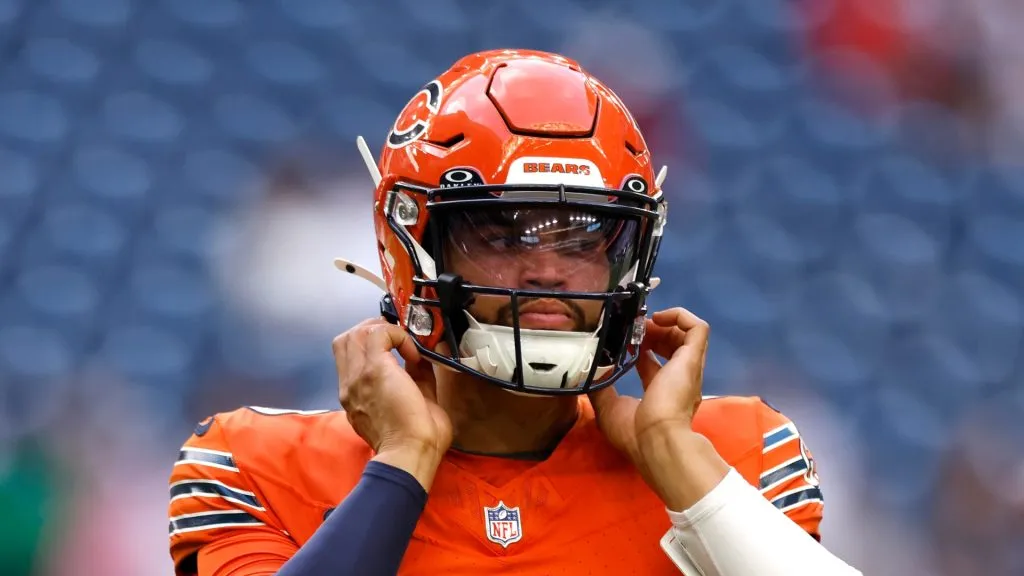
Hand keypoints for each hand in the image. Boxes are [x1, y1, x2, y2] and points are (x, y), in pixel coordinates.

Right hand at [333, 318, 452, 489]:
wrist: (411, 454)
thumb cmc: (417, 440)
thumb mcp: (414, 402)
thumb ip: (414, 378)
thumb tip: (422, 359)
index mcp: (355, 396)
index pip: (348, 357)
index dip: (371, 344)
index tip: (398, 349)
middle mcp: (349, 385)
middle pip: (345, 339)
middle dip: (373, 330)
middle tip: (398, 339)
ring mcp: (357, 377)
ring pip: (357, 332)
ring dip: (384, 330)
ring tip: (405, 344)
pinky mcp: (373, 370)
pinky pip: (379, 334)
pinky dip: (398, 335)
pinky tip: (413, 352)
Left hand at [589, 307, 727, 510]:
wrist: (657, 440)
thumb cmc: (634, 432)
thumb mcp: (607, 407)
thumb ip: (599, 386)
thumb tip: (588, 370)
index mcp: (659, 393)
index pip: (652, 363)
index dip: (639, 348)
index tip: (622, 340)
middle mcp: (677, 379)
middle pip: (670, 346)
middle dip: (652, 333)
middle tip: (633, 329)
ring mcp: (688, 368)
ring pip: (685, 335)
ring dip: (663, 324)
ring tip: (644, 324)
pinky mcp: (692, 358)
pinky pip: (698, 329)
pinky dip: (680, 316)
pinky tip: (659, 318)